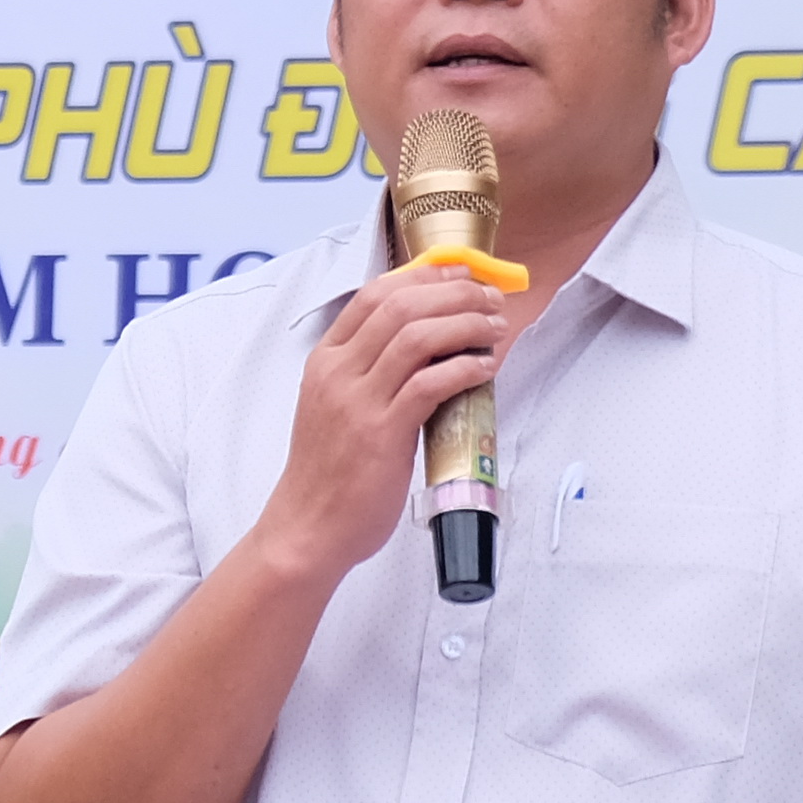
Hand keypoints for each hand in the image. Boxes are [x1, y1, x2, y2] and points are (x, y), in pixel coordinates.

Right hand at [238, 264, 525, 591]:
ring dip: (464, 324)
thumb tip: (427, 347)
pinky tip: (485, 366)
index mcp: (325, 360)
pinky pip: (429, 384)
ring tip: (494, 327)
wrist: (307, 527)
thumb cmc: (328, 473)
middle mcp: (337, 372)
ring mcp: (357, 402)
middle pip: (400, 306)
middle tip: (489, 299)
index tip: (461, 274)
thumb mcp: (334, 407)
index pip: (373, 295)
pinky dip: (463, 367)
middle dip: (454, 293)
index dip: (424, 276)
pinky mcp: (381, 434)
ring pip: (416, 337)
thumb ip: (368, 373)